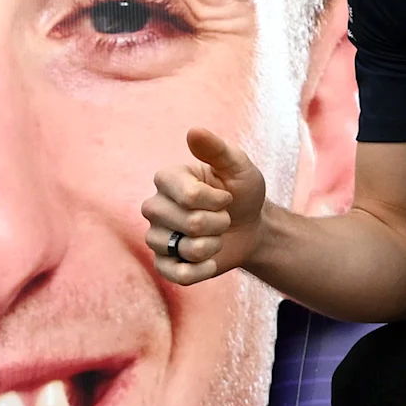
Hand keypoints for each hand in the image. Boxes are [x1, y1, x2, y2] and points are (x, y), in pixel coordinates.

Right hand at [143, 126, 265, 284]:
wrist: (251, 227)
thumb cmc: (243, 192)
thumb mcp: (238, 167)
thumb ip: (216, 149)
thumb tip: (193, 131)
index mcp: (167, 179)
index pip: (189, 195)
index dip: (217, 200)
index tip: (226, 196)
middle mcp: (154, 206)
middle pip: (191, 223)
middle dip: (220, 223)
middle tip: (223, 217)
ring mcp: (156, 237)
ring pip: (187, 249)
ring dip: (214, 246)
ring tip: (215, 237)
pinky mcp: (163, 264)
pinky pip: (180, 275)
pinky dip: (203, 269)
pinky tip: (209, 259)